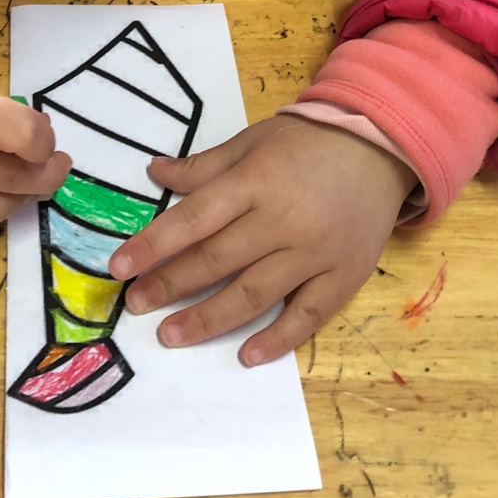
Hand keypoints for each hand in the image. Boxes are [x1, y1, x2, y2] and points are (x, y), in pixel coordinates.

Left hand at [107, 116, 415, 364]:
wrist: (379, 146)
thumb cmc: (307, 142)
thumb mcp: (252, 142)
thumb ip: (204, 166)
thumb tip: (154, 173)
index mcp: (255, 182)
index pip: (194, 218)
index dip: (153, 244)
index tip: (119, 267)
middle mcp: (282, 220)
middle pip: (217, 260)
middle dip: (171, 284)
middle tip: (135, 304)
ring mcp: (314, 252)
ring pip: (254, 294)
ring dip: (208, 319)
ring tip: (170, 336)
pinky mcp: (343, 276)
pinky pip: (306, 315)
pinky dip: (277, 339)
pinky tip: (246, 355)